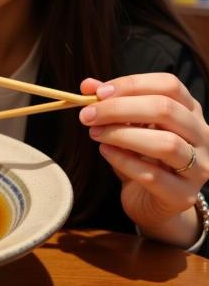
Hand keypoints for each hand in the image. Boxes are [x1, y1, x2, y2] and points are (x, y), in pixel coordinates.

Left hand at [80, 73, 208, 247]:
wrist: (150, 200)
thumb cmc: (140, 156)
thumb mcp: (126, 125)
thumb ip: (110, 103)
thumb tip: (87, 85)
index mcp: (190, 110)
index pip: (169, 85)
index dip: (132, 84)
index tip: (98, 93)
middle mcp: (202, 135)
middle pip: (166, 109)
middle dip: (120, 108)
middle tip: (88, 115)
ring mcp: (199, 166)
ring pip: (166, 143)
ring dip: (122, 134)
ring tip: (95, 133)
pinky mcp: (184, 195)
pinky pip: (153, 175)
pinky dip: (124, 160)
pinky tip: (105, 151)